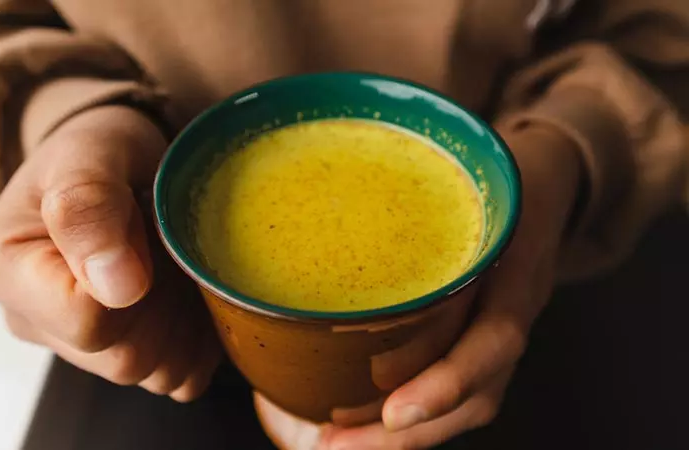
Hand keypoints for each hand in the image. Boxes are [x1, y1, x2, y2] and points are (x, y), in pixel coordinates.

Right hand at [0, 106, 221, 400]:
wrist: (115, 165)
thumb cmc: (96, 152)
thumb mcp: (89, 153)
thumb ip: (89, 206)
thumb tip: (118, 286)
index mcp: (12, 272)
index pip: (87, 323)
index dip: (137, 287)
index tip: (149, 238)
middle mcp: (39, 321)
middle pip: (125, 357)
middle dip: (168, 306)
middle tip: (174, 248)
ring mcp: (81, 346)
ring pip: (155, 371)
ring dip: (188, 321)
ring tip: (181, 265)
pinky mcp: (123, 351)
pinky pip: (180, 374)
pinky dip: (201, 338)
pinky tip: (192, 293)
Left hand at [255, 123, 583, 448]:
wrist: (544, 180)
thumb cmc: (495, 175)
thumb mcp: (470, 172)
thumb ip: (420, 191)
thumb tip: (324, 206)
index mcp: (516, 267)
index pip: (495, 338)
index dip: (447, 381)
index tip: (394, 411)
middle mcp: (513, 310)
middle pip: (476, 395)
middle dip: (408, 434)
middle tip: (333, 446)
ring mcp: (502, 329)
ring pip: (467, 403)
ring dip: (404, 436)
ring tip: (336, 444)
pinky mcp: (483, 337)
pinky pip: (457, 388)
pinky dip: (414, 413)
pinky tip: (366, 419)